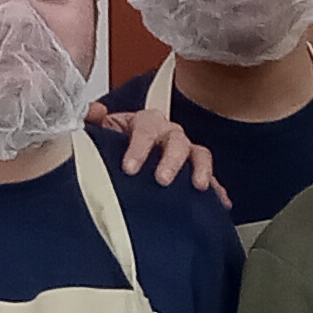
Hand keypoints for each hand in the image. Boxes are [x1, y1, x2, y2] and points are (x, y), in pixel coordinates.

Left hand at [90, 99, 222, 201]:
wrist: (119, 163)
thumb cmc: (112, 145)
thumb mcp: (97, 131)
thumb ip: (91, 119)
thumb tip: (93, 110)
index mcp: (144, 122)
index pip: (145, 128)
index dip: (139, 147)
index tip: (130, 167)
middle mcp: (167, 134)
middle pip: (176, 140)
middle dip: (170, 160)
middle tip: (163, 179)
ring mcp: (182, 152)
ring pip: (198, 154)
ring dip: (199, 169)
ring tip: (198, 186)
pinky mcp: (192, 171)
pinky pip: (209, 177)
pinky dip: (217, 189)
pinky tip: (221, 201)